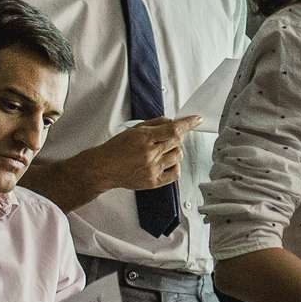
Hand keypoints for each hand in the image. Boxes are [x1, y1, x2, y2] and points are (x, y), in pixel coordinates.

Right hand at [60, 115, 201, 195]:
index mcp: (144, 138)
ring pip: (178, 156)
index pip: (173, 129)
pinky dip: (174, 166)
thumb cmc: (116, 148)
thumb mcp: (134, 129)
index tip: (197, 119)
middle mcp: (150, 154)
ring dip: (174, 151)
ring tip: (160, 152)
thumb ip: (155, 124)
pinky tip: (165, 163)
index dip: (187, 123)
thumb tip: (174, 121)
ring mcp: (152, 169)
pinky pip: (175, 173)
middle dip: (175, 138)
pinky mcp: (153, 182)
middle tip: (164, 139)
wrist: (103, 168)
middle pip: (177, 142)